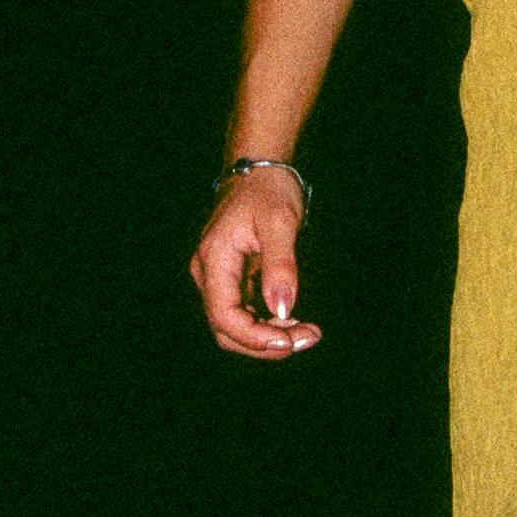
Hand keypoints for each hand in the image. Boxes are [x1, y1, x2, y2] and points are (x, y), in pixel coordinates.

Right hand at [191, 158, 321, 356]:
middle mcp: (209, 275)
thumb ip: (281, 265)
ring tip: (307, 333)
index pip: (224, 316)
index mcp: (215, 260)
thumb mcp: (280, 222)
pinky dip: (268, 325)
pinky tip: (295, 322)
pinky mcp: (232, 281)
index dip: (255, 338)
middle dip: (266, 344)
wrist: (259, 171)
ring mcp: (218, 279)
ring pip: (234, 328)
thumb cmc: (268, 191)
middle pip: (226, 330)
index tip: (290, 342)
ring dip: (269, 338)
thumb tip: (283, 310)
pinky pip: (244, 314)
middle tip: (308, 338)